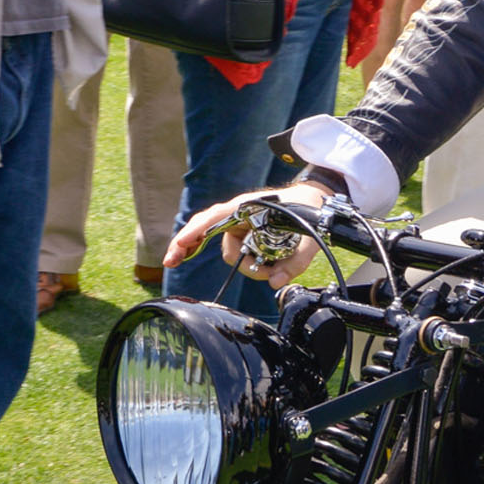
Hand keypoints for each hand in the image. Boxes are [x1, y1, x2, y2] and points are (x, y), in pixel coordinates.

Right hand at [165, 183, 332, 291]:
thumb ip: (295, 262)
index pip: (214, 217)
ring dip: (246, 266)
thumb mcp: (309, 237)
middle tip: (170, 262)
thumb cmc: (309, 212)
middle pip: (205, 230)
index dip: (196, 231)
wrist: (314, 201)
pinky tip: (196, 261)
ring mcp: (238, 222)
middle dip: (187, 246)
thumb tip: (275, 283)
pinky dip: (223, 258)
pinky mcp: (242, 232)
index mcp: (249, 206)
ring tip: (272, 271)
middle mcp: (238, 213)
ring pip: (229, 251)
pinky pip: (227, 246)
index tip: (181, 245)